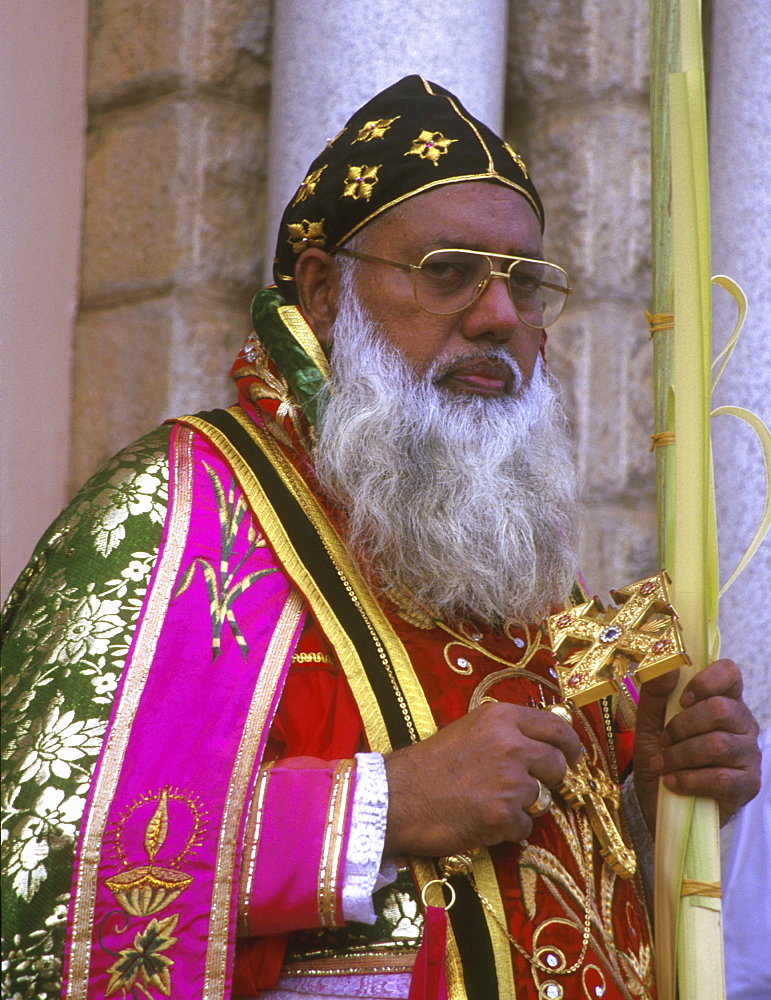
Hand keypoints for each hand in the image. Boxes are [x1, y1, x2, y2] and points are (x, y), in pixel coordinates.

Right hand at [383, 701, 581, 856]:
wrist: (398, 797)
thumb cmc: (429, 764)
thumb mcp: (469, 730)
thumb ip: (505, 732)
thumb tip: (542, 741)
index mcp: (501, 718)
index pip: (556, 727)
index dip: (570, 744)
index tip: (573, 755)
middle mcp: (511, 745)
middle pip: (557, 764)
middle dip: (548, 778)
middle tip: (528, 786)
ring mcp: (510, 781)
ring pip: (541, 797)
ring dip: (522, 804)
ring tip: (489, 801)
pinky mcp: (504, 815)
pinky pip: (524, 826)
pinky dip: (508, 828)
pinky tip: (482, 820)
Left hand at [633, 659, 760, 830]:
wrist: (658, 805)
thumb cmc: (660, 758)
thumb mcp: (649, 722)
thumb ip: (655, 691)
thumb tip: (667, 664)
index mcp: (722, 700)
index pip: (729, 673)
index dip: (705, 681)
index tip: (682, 700)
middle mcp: (742, 724)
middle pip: (721, 709)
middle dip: (682, 726)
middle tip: (665, 741)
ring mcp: (749, 755)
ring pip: (718, 744)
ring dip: (681, 755)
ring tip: (664, 765)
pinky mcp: (748, 785)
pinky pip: (720, 777)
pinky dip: (689, 780)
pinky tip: (674, 783)